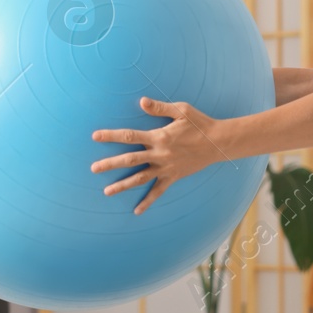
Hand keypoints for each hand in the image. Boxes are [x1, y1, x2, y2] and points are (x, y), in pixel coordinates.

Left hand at [91, 96, 227, 214]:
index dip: (111, 136)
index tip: (95, 136)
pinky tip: (137, 211)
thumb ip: (159, 108)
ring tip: (107, 191)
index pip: (130, 136)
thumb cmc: (199, 123)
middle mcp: (160, 154)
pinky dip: (148, 201)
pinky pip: (158, 191)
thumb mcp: (181, 110)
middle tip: (93, 168)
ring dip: (123, 185)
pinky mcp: (173, 177)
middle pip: (130, 160)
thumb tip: (141, 101)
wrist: (218, 143)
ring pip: (140, 178)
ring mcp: (166, 168)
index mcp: (159, 136)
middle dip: (110, 164)